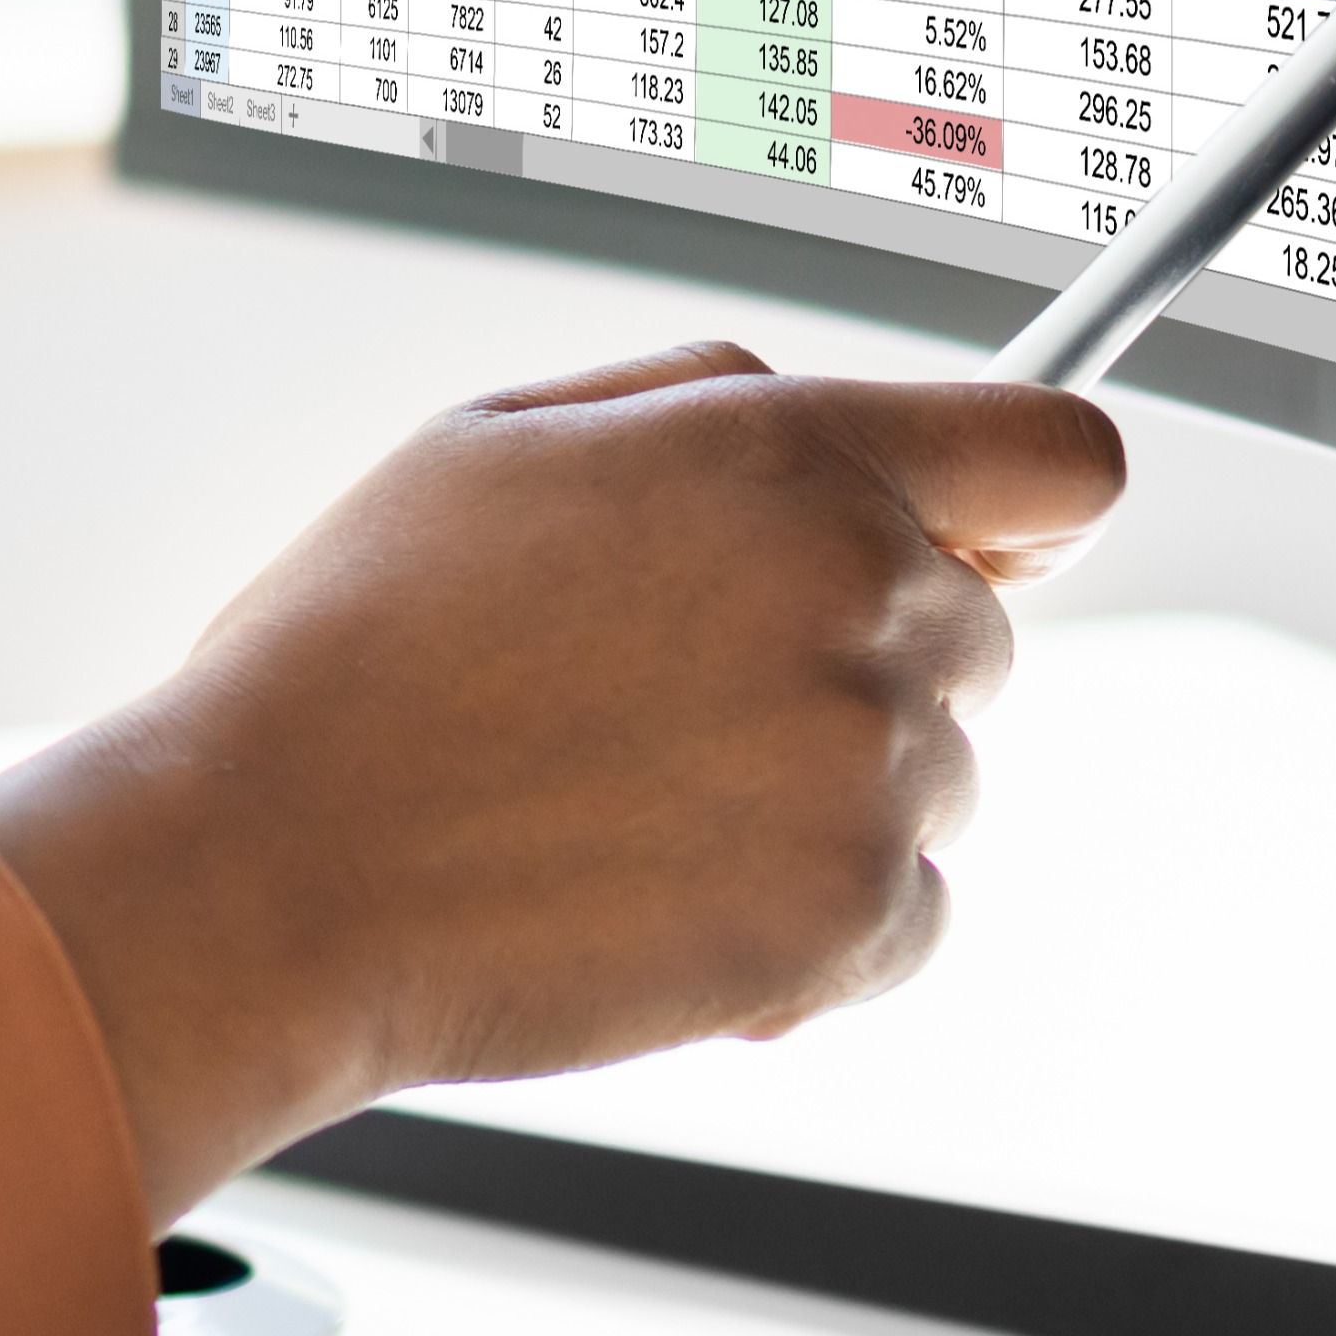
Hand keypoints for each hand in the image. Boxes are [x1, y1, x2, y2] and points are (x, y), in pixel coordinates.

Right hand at [0, 342, 1125, 1214]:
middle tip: (679, 708)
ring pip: (941, 780)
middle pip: (983, 633)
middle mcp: (862, 594)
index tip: (990, 543)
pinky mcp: (851, 917)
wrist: (274, 866)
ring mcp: (870, 763)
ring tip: (638, 807)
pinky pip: (910, 917)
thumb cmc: (362, 653)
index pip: (1061, 455)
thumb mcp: (502, 436)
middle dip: (863, 665)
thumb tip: (839, 427)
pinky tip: (665, 903)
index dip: (1027, 503)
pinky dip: (816, 929)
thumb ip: (705, 407)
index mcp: (790, 455)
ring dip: (829, 799)